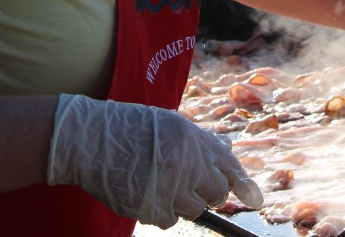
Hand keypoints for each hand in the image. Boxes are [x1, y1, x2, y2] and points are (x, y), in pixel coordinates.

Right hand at [47, 94, 263, 226]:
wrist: (88, 140)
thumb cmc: (129, 129)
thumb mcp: (169, 124)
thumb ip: (200, 142)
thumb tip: (228, 154)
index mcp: (192, 139)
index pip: (228, 167)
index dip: (244, 185)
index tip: (257, 200)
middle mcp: (185, 163)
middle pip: (216, 193)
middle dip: (207, 192)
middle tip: (187, 184)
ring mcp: (169, 188)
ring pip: (194, 209)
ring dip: (181, 201)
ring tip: (159, 182)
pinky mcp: (151, 207)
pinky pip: (170, 220)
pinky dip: (161, 211)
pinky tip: (146, 193)